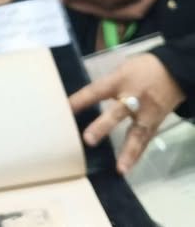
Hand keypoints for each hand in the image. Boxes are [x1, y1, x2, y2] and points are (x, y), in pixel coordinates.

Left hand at [69, 54, 185, 173]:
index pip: (96, 91)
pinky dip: (136, 155)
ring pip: (137, 132)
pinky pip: (145, 140)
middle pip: (117, 112)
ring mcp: (146, 113)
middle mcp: (133, 98)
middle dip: (103, 127)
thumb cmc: (140, 70)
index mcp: (119, 81)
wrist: (173, 72)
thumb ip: (103, 86)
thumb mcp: (120, 70)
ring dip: (128, 151)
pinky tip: (126, 168)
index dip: (80, 100)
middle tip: (88, 140)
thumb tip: (79, 100)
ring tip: (120, 168)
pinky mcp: (155, 123)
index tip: (64, 110)